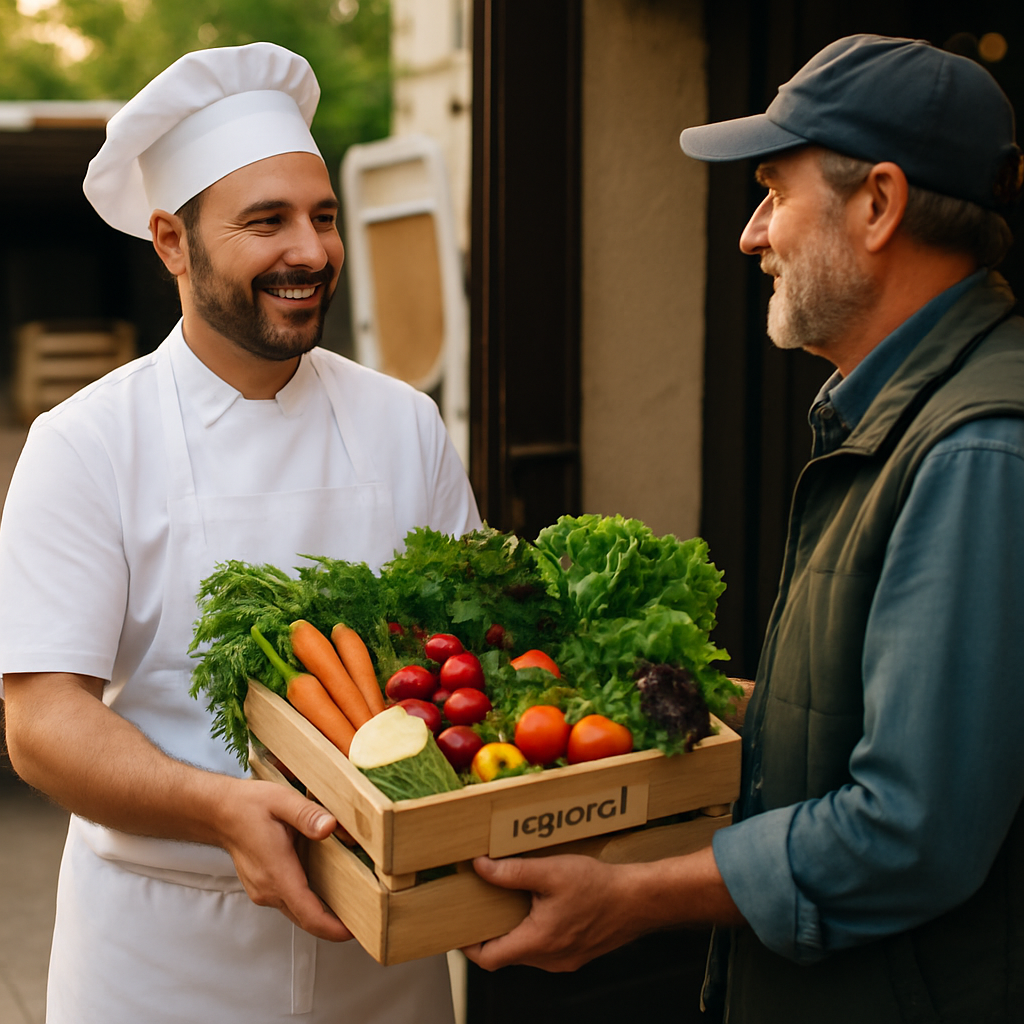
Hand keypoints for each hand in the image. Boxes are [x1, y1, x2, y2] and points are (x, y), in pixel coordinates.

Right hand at [218, 778, 352, 942]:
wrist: (220, 812)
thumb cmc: (250, 805)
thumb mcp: (282, 801)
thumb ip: (308, 815)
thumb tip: (331, 827)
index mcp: (277, 873)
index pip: (309, 914)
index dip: (334, 928)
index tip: (357, 931)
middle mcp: (269, 890)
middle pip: (306, 920)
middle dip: (335, 925)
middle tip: (366, 918)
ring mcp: (264, 891)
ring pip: (298, 913)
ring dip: (322, 915)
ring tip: (353, 906)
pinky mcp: (264, 888)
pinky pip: (290, 903)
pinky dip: (310, 904)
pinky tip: (328, 891)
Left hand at [462, 854, 645, 971]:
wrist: (639, 900)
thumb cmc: (600, 887)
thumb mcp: (551, 871)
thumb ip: (513, 871)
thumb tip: (481, 867)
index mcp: (538, 942)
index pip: (489, 958)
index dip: (468, 946)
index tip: (458, 928)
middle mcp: (549, 958)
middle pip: (506, 955)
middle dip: (490, 934)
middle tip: (479, 908)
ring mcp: (564, 959)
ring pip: (526, 951)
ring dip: (513, 931)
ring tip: (507, 902)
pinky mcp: (576, 953)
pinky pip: (544, 948)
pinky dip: (533, 931)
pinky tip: (538, 906)